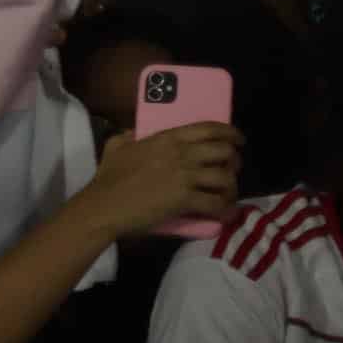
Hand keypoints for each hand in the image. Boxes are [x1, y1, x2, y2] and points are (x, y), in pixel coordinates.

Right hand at [80, 125, 241, 238]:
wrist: (104, 205)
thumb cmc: (108, 177)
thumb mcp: (116, 146)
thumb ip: (128, 135)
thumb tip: (133, 133)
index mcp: (167, 138)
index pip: (209, 128)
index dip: (230, 132)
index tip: (237, 140)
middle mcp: (182, 154)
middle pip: (225, 152)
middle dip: (234, 161)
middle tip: (230, 170)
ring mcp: (185, 177)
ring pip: (225, 179)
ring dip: (231, 188)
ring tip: (226, 195)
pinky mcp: (186, 200)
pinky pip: (216, 203)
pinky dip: (223, 209)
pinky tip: (222, 213)